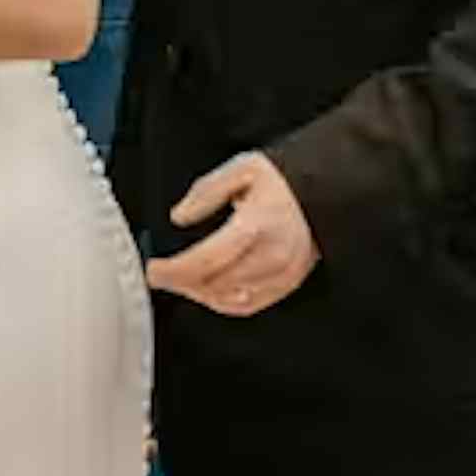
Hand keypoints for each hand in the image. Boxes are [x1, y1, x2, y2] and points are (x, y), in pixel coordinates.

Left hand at [145, 151, 320, 317]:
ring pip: (228, 300)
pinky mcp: (286, 286)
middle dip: (181, 283)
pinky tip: (206, 289)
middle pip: (215, 284)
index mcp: (258, 224)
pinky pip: (246, 306)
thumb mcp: (242, 169)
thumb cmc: (282, 182)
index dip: (175, 270)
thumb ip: (206, 192)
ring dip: (199, 293)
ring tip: (181, 278)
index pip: (208, 259)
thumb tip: (179, 217)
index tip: (154, 270)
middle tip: (162, 274)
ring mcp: (282, 275)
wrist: (322, 196)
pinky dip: (220, 302)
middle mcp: (272, 255)